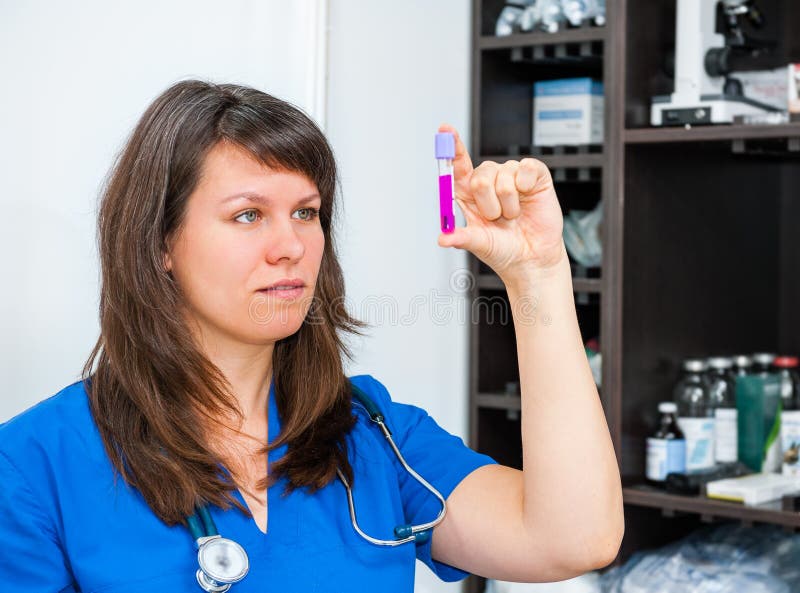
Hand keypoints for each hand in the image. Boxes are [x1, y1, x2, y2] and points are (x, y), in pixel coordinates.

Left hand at [436, 124, 565, 283]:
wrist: (532, 258)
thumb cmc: (503, 249)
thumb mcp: (479, 244)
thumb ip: (461, 238)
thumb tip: (442, 238)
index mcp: (469, 194)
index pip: (457, 165)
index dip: (451, 147)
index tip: (445, 129)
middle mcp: (488, 181)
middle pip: (480, 174)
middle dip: (488, 203)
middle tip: (497, 218)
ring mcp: (511, 176)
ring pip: (503, 175)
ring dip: (508, 203)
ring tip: (514, 215)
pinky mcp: (533, 174)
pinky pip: (525, 168)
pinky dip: (526, 186)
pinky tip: (529, 197)